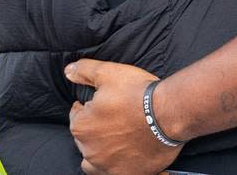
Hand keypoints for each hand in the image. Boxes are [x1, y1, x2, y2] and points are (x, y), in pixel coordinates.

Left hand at [66, 59, 181, 174]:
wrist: (168, 113)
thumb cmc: (137, 93)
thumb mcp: (108, 73)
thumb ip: (84, 71)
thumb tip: (68, 71)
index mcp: (81, 127)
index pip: (77, 116)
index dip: (88, 107)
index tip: (103, 103)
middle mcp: (89, 151)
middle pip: (86, 139)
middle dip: (94, 129)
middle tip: (113, 118)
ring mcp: (107, 166)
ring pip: (95, 161)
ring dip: (100, 150)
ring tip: (116, 139)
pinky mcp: (127, 174)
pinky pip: (114, 172)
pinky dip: (117, 164)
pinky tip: (126, 154)